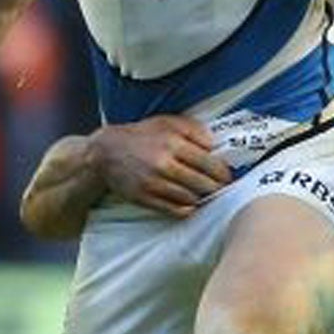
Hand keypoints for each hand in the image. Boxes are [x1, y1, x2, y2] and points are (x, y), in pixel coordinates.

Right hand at [90, 115, 230, 218]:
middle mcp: (164, 164)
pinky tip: (189, 203)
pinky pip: (175, 211)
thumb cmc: (141, 135)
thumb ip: (194, 130)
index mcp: (173, 143)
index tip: (227, 176)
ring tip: (204, 194)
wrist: (106, 152)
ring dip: (201, 198)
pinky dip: (187, 209)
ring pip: (191, 199)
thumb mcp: (168, 122)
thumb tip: (216, 145)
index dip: (224, 173)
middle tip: (220, 187)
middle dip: (216, 187)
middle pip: (204, 184)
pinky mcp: (144, 198)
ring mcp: (153, 183)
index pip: (210, 164)